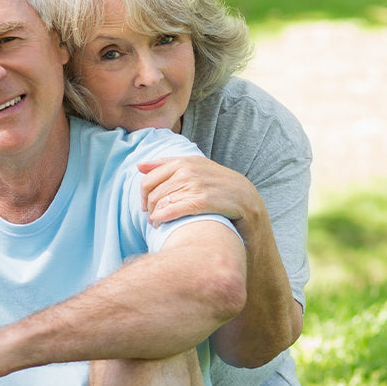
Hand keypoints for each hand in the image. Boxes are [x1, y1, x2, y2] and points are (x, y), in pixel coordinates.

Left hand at [138, 157, 264, 236]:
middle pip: (153, 192)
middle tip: (151, 218)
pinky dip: (162, 218)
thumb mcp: (195, 169)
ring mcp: (196, 184)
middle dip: (148, 207)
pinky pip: (173, 209)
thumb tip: (138, 166)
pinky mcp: (204, 200)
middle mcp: (189, 170)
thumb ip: (167, 165)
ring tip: (156, 223)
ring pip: (161, 201)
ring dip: (154, 215)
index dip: (142, 195)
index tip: (145, 206)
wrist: (248, 200)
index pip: (149, 177)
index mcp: (185, 161)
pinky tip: (161, 224)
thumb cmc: (218, 187)